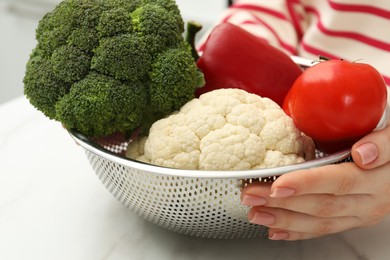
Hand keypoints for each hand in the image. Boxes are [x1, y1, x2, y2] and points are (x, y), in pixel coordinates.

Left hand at [241, 125, 389, 240]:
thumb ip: (384, 143)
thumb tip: (363, 154)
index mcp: (378, 179)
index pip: (337, 182)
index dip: (306, 184)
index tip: (278, 184)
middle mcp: (369, 202)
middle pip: (320, 205)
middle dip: (281, 203)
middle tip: (251, 194)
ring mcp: (359, 214)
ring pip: (318, 222)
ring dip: (283, 219)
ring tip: (255, 213)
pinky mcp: (350, 219)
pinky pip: (322, 230)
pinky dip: (296, 232)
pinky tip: (275, 229)